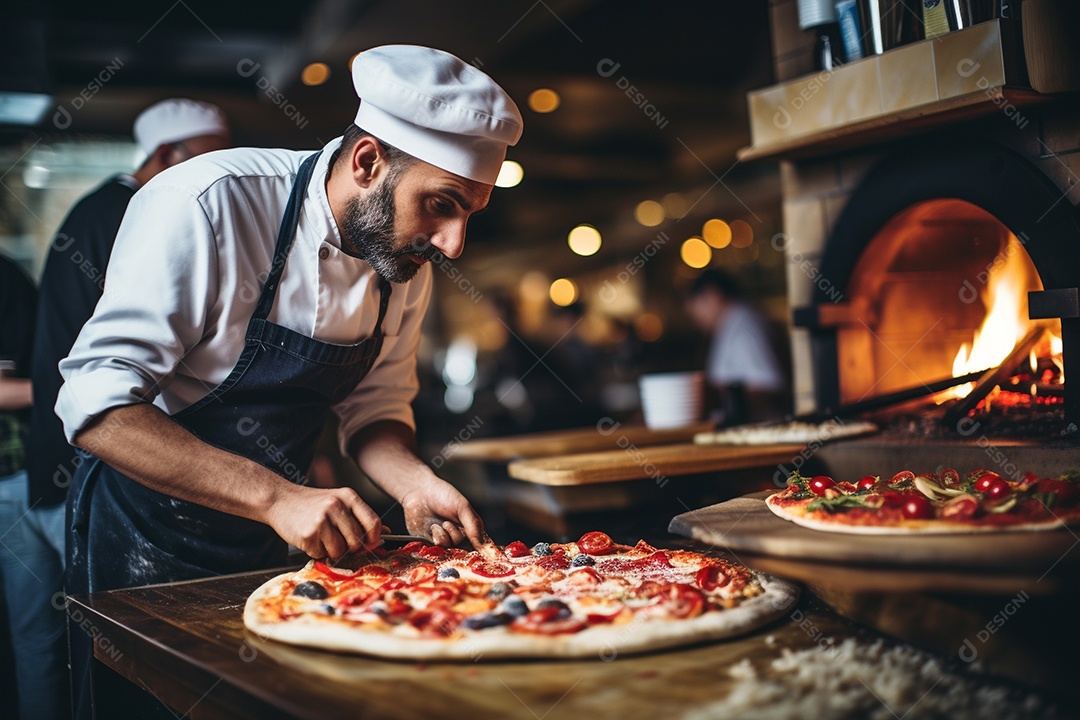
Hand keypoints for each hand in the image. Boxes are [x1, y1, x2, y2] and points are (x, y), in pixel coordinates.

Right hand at [265, 485, 381, 559]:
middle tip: (338, 542)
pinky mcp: (308, 534)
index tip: (369, 543)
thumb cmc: (312, 504)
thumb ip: (361, 517)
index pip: (374, 523)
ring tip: (322, 539)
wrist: (279, 500)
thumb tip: (386, 533)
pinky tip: (310, 539)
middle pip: (357, 541)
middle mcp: (337, 506)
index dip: (374, 538)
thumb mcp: (339, 502)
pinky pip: (322, 554)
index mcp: (349, 497)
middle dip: (350, 548)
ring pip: (340, 550)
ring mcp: (322, 519)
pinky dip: (317, 551)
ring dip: (332, 551)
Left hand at [400, 477, 485, 547]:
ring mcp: (445, 540)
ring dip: (445, 536)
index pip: (480, 543)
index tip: (471, 542)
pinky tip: (432, 527)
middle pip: (465, 549)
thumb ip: (473, 526)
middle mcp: (459, 536)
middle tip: (447, 523)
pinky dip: (436, 538)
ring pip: (451, 549)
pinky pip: (438, 549)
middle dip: (457, 537)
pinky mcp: (431, 544)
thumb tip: (481, 546)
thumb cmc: (442, 495)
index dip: (478, 546)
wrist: (418, 492)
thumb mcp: (462, 507)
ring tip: (439, 523)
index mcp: (470, 527)